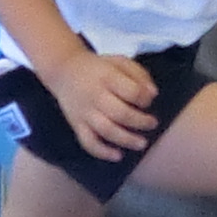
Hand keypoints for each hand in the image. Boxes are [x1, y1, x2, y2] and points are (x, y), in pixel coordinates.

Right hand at [50, 48, 164, 160]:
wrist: (64, 70)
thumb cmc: (98, 67)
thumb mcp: (119, 61)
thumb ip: (139, 74)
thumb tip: (153, 95)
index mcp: (107, 77)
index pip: (131, 91)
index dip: (144, 98)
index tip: (149, 100)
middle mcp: (95, 95)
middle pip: (120, 113)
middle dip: (140, 122)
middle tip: (153, 123)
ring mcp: (85, 112)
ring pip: (106, 130)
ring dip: (127, 139)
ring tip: (142, 143)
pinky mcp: (77, 124)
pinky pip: (88, 142)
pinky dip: (103, 152)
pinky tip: (118, 156)